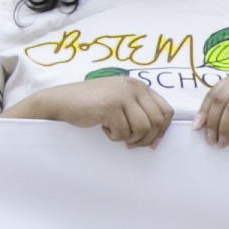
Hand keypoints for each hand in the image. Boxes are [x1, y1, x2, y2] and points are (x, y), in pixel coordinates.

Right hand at [18, 77, 173, 146]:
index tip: (151, 142)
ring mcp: (122, 96)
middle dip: (145, 139)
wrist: (62, 101)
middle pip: (157, 122)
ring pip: (143, 128)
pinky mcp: (110, 107)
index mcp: (139, 86)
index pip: (166, 111)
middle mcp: (134, 87)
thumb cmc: (91, 104)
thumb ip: (138, 112)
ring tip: (116, 133)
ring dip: (130, 138)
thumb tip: (157, 139)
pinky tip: (104, 128)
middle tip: (130, 143)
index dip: (162, 130)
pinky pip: (123, 132)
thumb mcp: (119, 101)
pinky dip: (114, 137)